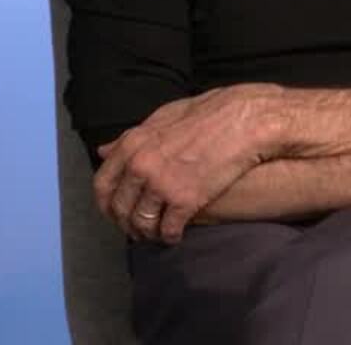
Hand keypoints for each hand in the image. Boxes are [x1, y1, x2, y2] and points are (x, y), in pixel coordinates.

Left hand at [93, 84, 282, 243]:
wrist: (248, 120)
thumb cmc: (212, 113)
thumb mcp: (166, 116)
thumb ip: (133, 136)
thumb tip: (106, 150)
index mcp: (133, 145)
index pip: (103, 183)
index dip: (107, 202)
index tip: (116, 209)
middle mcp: (141, 166)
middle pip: (120, 207)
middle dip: (126, 222)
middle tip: (135, 228)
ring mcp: (162, 184)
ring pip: (141, 221)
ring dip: (146, 232)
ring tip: (156, 234)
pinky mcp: (185, 200)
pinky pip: (168, 228)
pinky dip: (169, 236)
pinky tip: (176, 235)